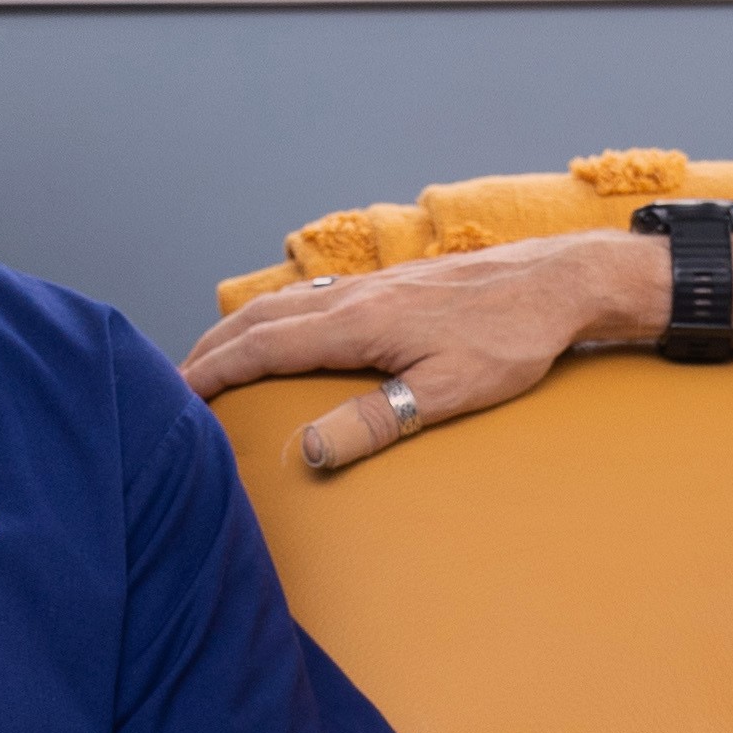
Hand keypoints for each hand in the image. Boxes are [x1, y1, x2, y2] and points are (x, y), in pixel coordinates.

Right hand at [172, 232, 669, 473]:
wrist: (560, 281)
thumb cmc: (512, 340)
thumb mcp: (448, 393)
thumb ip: (376, 422)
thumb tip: (309, 451)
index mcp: (358, 322)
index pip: (263, 345)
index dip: (213, 370)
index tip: (173, 393)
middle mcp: (354, 295)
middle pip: (261, 319)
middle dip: (212, 348)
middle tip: (172, 381)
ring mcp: (372, 285)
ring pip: (285, 302)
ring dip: (241, 329)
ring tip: (213, 355)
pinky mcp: (392, 284)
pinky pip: (314, 295)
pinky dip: (278, 314)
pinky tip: (285, 326)